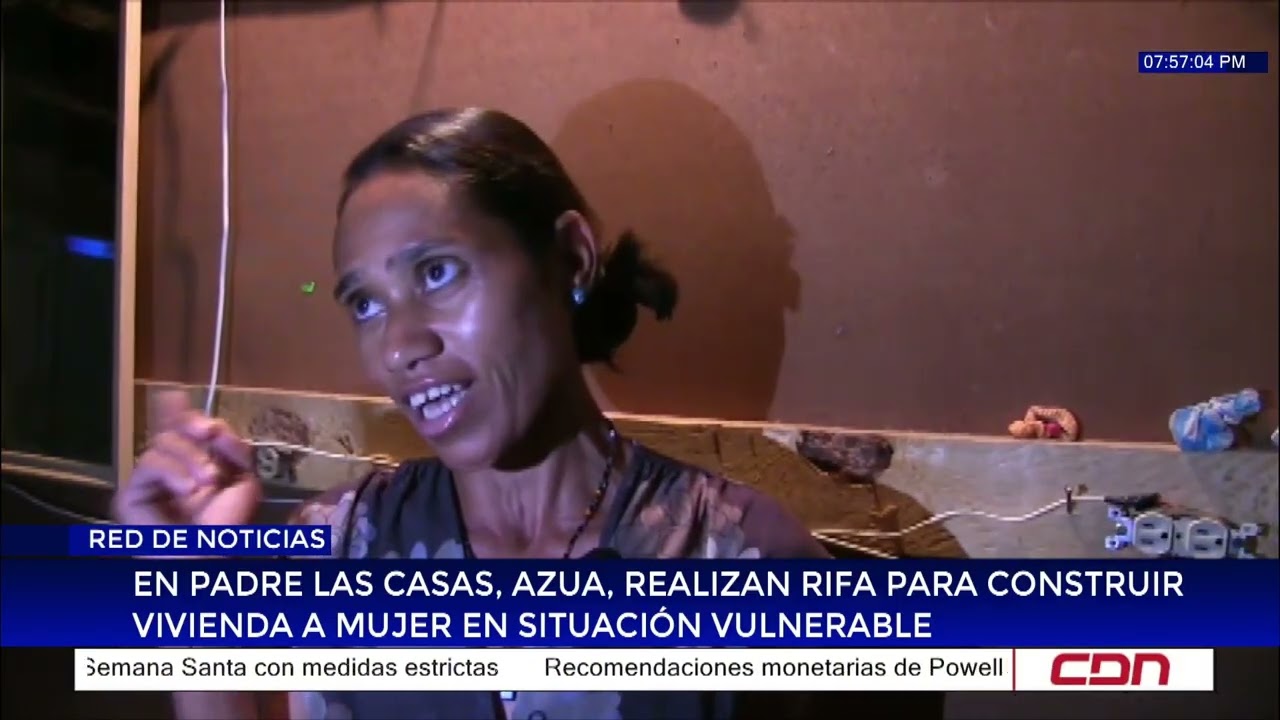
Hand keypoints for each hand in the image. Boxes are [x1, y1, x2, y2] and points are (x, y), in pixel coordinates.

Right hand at [113, 391, 259, 525]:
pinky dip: (173, 472)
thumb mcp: (244, 481)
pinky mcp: (130, 495)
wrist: (209, 555)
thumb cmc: (228, 526)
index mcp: (195, 465)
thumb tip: (216, 427)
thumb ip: (236, 450)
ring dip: (191, 458)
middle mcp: (169, 470)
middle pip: (171, 430)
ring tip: (209, 480)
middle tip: (210, 432)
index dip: (178, 412)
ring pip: (161, 444)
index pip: (182, 431)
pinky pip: (149, 465)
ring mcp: (148, 482)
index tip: (176, 395)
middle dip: (193, 425)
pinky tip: (188, 488)